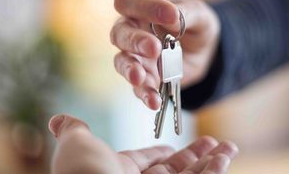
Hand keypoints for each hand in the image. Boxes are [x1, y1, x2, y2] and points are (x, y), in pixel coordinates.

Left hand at [49, 114, 237, 173]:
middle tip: (214, 141)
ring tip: (229, 147)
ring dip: (213, 161)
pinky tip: (225, 158)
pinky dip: (214, 171)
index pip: (150, 162)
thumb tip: (59, 120)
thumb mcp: (78, 146)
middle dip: (198, 154)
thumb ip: (75, 132)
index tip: (176, 146)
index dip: (165, 153)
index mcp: (122, 173)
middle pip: (178, 169)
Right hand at [111, 0, 219, 109]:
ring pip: (122, 61)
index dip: (143, 6)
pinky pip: (138, 87)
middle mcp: (132, 29)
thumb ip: (186, 13)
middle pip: (119, 32)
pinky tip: (154, 101)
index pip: (128, 0)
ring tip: (140, 78)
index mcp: (142, 4)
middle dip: (135, 41)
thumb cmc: (197, 23)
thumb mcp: (200, 14)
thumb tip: (171, 17)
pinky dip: (145, 94)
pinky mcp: (143, 77)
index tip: (170, 15)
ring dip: (130, 69)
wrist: (205, 51)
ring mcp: (134, 55)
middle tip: (154, 48)